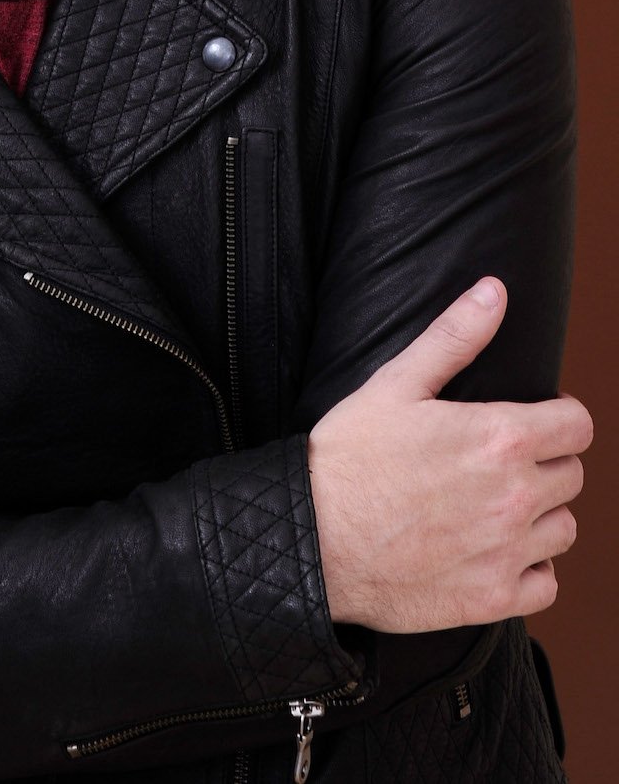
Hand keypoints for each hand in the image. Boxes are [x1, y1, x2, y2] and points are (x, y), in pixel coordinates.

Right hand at [307, 278, 591, 632]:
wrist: (310, 537)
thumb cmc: (348, 457)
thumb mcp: (396, 383)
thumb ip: (454, 336)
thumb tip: (494, 291)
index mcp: (499, 439)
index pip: (577, 426)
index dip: (558, 418)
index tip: (535, 422)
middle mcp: (515, 497)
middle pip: (572, 476)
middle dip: (544, 463)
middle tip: (498, 463)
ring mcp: (507, 552)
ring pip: (564, 529)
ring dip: (540, 516)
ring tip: (495, 506)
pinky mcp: (492, 597)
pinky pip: (547, 584)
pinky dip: (529, 570)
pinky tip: (493, 551)